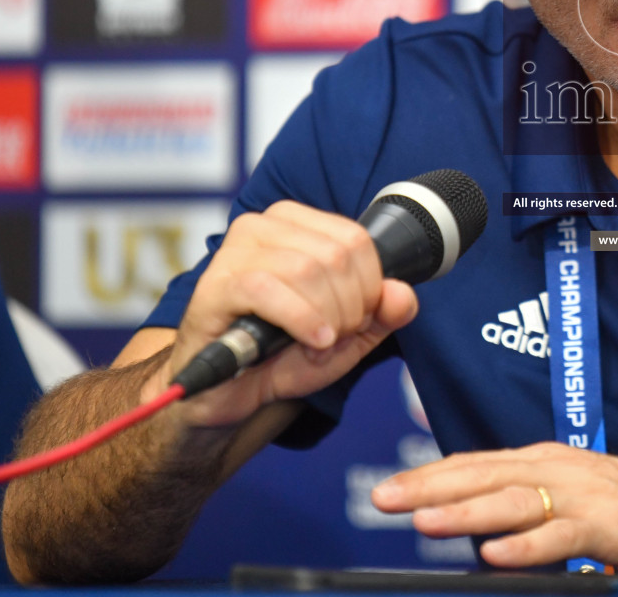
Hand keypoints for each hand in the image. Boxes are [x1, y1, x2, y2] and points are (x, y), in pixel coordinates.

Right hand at [147, 200, 418, 426]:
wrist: (224, 393)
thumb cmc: (280, 354)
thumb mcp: (346, 336)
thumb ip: (382, 314)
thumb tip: (402, 293)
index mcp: (296, 224)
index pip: (357, 239)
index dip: (370, 287)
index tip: (356, 320)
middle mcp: (262, 226)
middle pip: (337, 255)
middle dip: (349, 307)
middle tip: (333, 337)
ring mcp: (234, 251)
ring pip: (308, 269)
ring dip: (326, 318)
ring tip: (316, 343)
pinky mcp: (215, 285)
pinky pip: (269, 289)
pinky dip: (301, 319)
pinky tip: (311, 341)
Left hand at [372, 442, 617, 576]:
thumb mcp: (573, 494)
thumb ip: (528, 503)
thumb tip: (475, 523)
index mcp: (547, 460)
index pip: (477, 464)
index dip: (431, 475)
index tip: (390, 488)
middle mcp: (559, 469)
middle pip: (484, 476)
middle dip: (430, 487)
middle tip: (385, 497)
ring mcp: (583, 495)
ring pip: (514, 501)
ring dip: (466, 511)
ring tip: (425, 522)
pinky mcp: (609, 524)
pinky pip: (560, 535)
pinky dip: (526, 545)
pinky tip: (494, 554)